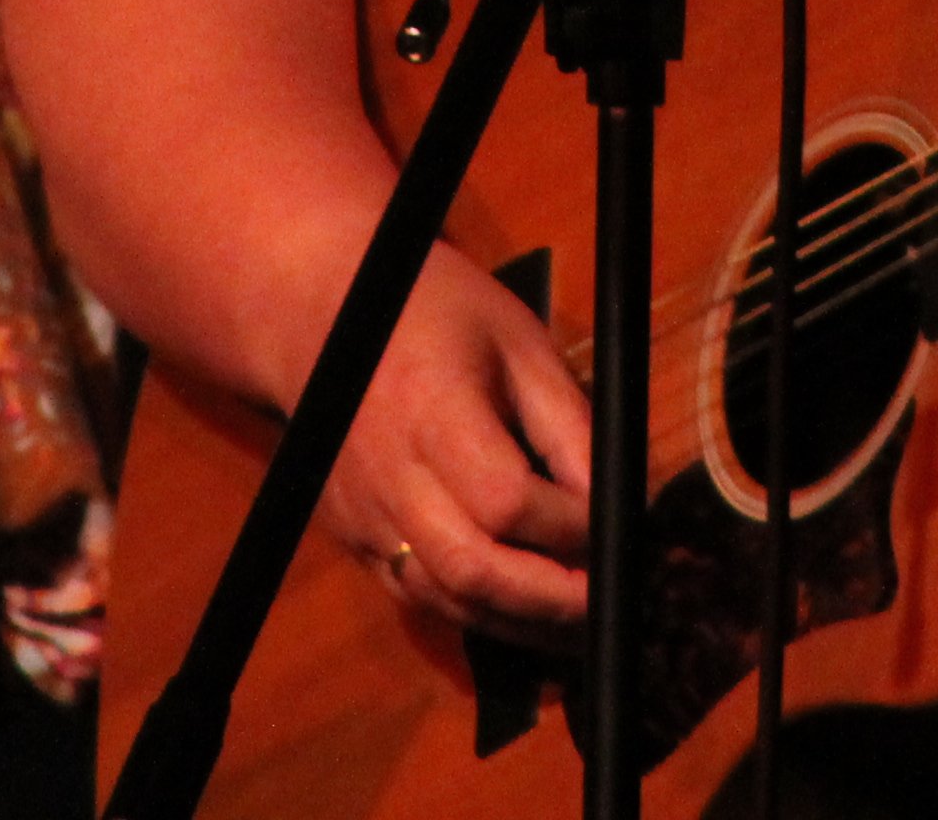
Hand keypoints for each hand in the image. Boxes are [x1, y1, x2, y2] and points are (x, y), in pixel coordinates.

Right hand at [318, 242, 593, 649]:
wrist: (317, 314)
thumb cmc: (432, 313)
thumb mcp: (518, 344)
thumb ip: (568, 424)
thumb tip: (617, 499)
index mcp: (434, 416)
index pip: (507, 501)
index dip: (571, 527)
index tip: (619, 527)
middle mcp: (391, 479)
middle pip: (471, 570)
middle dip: (550, 600)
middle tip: (609, 600)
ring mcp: (364, 517)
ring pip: (443, 599)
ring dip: (517, 623)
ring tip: (578, 625)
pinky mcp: (351, 538)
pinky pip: (416, 595)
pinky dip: (474, 612)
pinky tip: (519, 611)